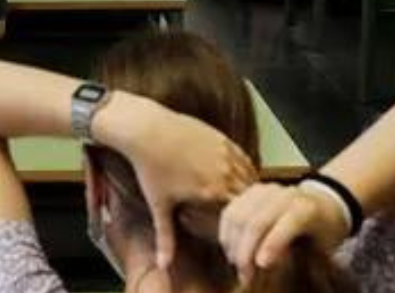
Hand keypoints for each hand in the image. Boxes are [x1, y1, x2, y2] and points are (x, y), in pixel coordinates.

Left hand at [94, 96, 255, 270]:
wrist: (146, 129)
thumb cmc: (151, 167)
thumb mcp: (159, 205)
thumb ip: (165, 238)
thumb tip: (163, 265)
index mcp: (214, 192)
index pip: (240, 214)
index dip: (240, 223)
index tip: (237, 228)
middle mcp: (225, 172)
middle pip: (247, 195)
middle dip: (246, 206)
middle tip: (244, 214)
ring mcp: (225, 153)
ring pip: (248, 174)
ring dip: (247, 185)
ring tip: (243, 195)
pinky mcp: (222, 138)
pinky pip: (242, 156)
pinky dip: (242, 166)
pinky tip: (237, 172)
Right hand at [219, 183, 347, 282]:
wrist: (323, 202)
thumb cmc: (324, 230)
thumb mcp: (325, 246)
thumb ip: (304, 256)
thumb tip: (273, 270)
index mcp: (306, 208)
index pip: (286, 224)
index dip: (271, 244)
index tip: (261, 266)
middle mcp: (284, 195)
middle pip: (256, 222)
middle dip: (246, 251)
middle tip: (245, 276)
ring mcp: (265, 190)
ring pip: (238, 215)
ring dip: (232, 244)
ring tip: (236, 264)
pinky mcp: (250, 192)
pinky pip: (230, 211)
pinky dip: (226, 232)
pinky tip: (230, 249)